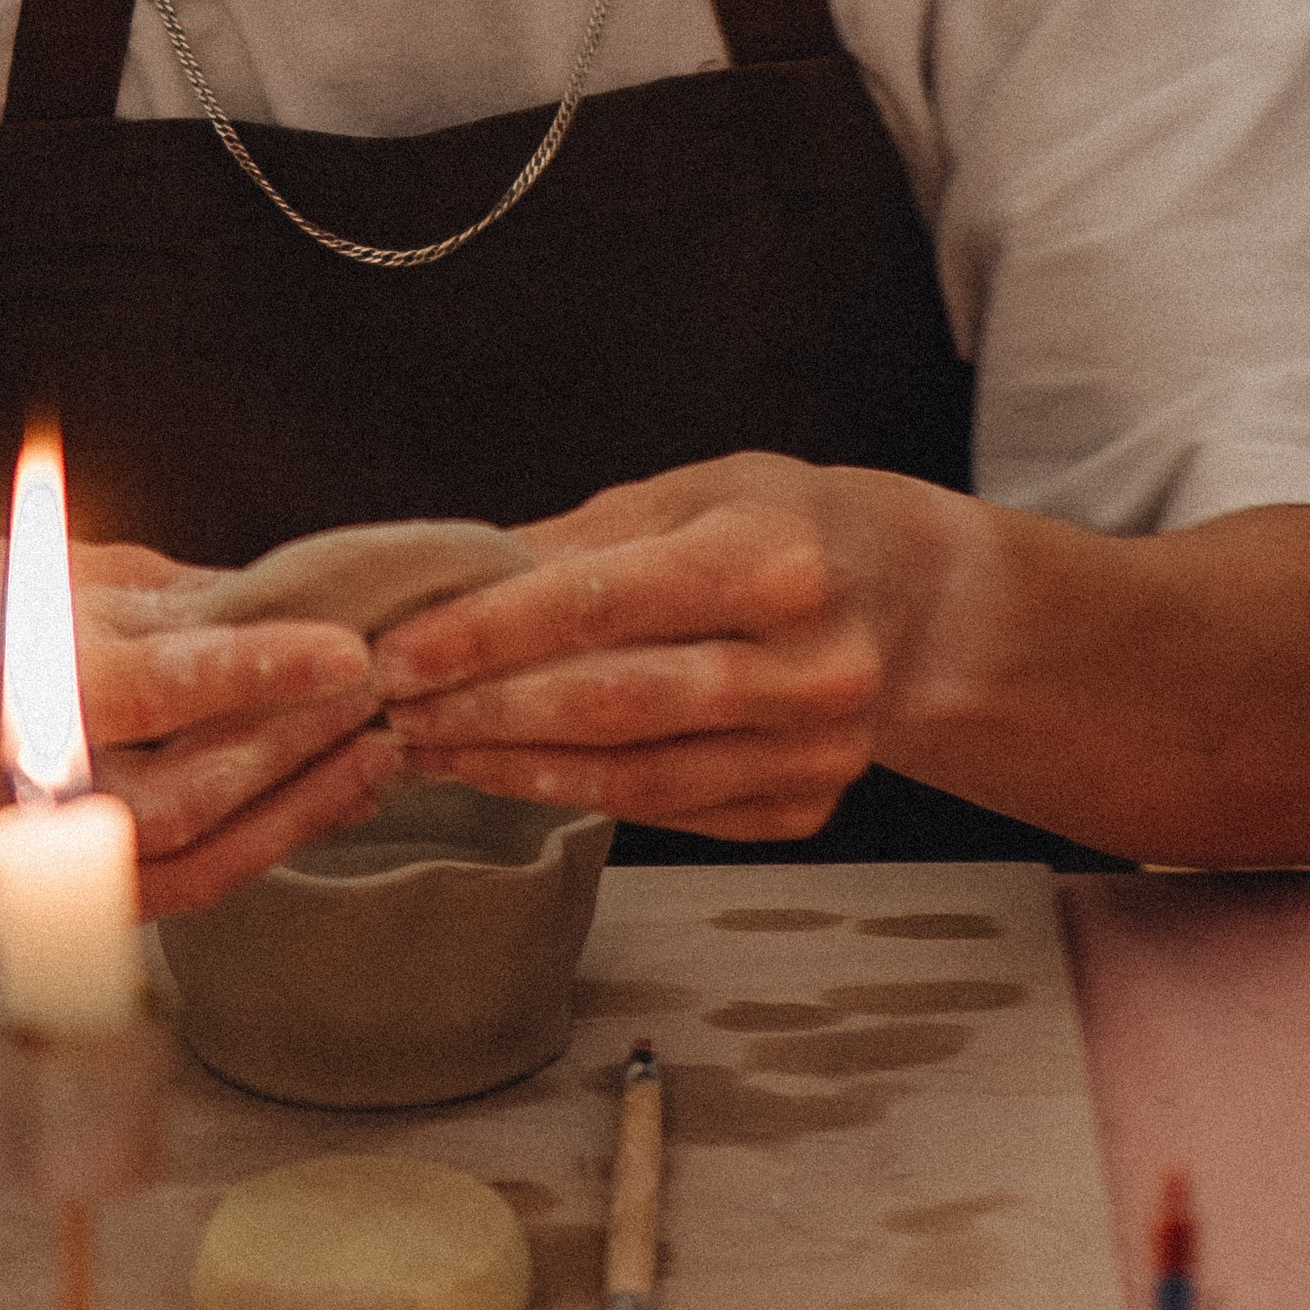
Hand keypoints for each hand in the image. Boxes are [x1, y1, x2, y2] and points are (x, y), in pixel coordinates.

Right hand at [0, 539, 403, 914]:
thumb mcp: (73, 573)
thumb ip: (182, 606)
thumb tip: (312, 608)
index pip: (143, 692)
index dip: (254, 674)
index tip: (345, 654)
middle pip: (169, 801)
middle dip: (290, 749)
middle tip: (373, 698)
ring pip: (179, 866)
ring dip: (293, 810)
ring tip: (372, 753)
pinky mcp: (26, 920)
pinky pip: (164, 894)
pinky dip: (252, 846)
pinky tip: (318, 801)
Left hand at [370, 455, 906, 843]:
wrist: (915, 598)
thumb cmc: (784, 526)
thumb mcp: (691, 493)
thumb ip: (578, 540)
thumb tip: (451, 577)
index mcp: (775, 560)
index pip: (605, 604)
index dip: (490, 633)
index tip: (401, 650)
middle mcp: (809, 665)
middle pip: (614, 704)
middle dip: (485, 710)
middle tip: (393, 711)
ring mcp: (815, 751)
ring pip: (636, 778)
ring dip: (516, 767)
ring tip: (433, 749)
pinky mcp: (805, 808)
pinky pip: (670, 815)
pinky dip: (579, 797)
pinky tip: (512, 774)